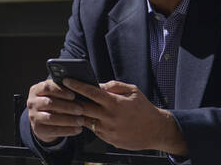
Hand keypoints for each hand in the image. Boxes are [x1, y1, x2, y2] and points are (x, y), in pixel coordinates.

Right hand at [26, 78, 85, 143]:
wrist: (42, 122)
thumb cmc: (54, 103)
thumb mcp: (54, 95)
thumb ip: (62, 90)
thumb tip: (79, 90)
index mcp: (36, 90)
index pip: (47, 87)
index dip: (60, 91)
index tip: (73, 95)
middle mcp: (32, 102)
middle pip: (49, 103)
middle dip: (66, 106)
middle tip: (80, 109)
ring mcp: (33, 116)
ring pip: (51, 118)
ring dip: (68, 119)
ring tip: (81, 120)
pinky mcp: (38, 129)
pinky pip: (54, 130)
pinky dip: (68, 130)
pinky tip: (78, 129)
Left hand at [66, 79, 187, 155]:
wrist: (157, 131)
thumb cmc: (144, 108)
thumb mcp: (132, 91)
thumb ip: (114, 86)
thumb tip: (98, 84)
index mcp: (115, 103)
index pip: (91, 92)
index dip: (77, 85)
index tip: (66, 80)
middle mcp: (110, 118)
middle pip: (83, 108)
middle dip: (72, 101)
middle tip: (64, 94)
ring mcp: (109, 131)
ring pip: (87, 120)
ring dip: (80, 114)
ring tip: (76, 106)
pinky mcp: (110, 140)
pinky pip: (95, 130)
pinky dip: (92, 123)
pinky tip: (92, 117)